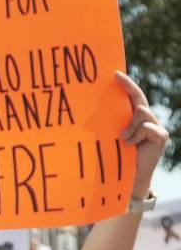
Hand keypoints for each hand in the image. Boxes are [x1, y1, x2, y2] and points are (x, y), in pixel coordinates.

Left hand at [115, 72, 168, 197]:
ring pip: (142, 112)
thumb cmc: (117, 155)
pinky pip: (147, 128)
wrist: (130, 175)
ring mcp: (156, 127)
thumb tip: (88, 111)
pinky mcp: (161, 136)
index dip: (126, 84)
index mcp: (134, 117)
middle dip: (128, 86)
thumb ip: (109, 122)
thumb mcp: (111, 135)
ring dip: (130, 125)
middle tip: (116, 77)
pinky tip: (131, 145)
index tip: (114, 73)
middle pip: (139, 98)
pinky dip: (136, 136)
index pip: (132, 96)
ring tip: (123, 139)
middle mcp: (147, 119)